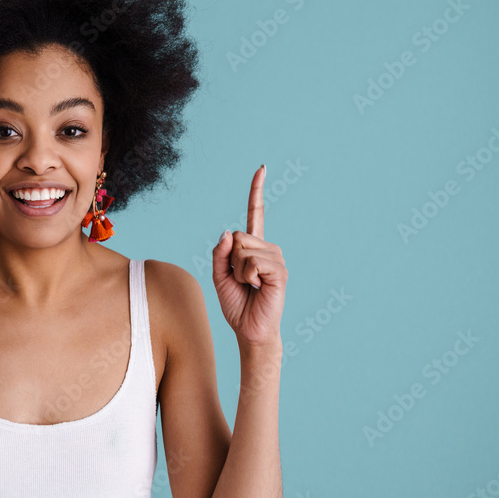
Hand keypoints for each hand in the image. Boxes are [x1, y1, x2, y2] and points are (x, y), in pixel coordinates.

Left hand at [212, 165, 287, 348]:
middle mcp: (267, 248)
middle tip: (241, 280)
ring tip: (251, 286)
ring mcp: (276, 258)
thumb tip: (228, 232)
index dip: (257, 191)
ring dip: (239, 271)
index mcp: (253, 247)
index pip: (255, 214)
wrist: (249, 329)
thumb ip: (219, 252)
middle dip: (231, 261)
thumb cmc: (236, 303)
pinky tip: (259, 288)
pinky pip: (253, 263)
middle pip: (237, 236)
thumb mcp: (218, 275)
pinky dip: (249, 277)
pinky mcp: (280, 271)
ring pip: (243, 250)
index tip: (262, 168)